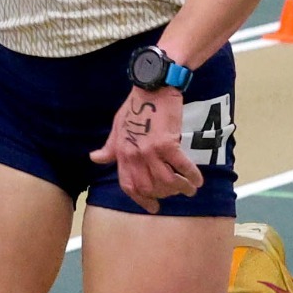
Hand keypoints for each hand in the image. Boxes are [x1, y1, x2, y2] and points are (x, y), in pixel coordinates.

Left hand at [88, 87, 200, 213]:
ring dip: (180, 189)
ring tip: (190, 190)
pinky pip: (181, 167)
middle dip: (164, 195)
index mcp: (122, 153)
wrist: (153, 86)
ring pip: (166, 181)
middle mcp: (134, 156)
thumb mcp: (117, 126)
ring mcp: (150, 151)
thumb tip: (94, 158)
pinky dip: (191, 176)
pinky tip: (198, 181)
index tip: (152, 207)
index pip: (128, 185)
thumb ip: (109, 147)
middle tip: (175, 195)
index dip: (141, 199)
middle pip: (149, 187)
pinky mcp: (167, 144)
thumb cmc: (136, 105)